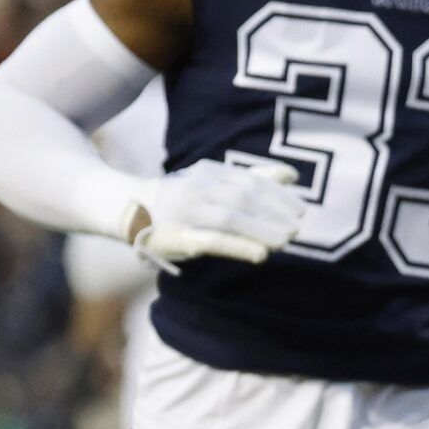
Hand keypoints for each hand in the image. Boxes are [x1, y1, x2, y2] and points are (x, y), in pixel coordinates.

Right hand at [130, 158, 305, 270]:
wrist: (127, 208)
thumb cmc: (181, 195)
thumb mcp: (212, 179)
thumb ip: (252, 177)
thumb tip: (292, 176)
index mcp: (211, 173)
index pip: (252, 181)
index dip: (279, 196)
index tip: (301, 209)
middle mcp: (199, 188)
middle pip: (244, 198)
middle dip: (274, 213)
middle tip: (297, 227)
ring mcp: (186, 212)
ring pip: (230, 218)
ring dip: (262, 230)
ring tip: (286, 241)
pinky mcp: (177, 237)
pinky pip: (211, 241)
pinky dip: (238, 247)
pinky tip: (260, 255)